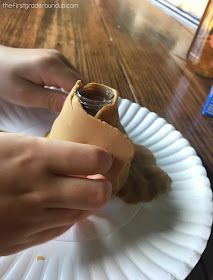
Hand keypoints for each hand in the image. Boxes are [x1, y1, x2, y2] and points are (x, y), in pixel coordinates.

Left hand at [0, 46, 83, 111]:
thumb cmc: (4, 79)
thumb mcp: (26, 95)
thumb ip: (51, 101)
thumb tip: (76, 108)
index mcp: (52, 66)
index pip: (79, 85)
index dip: (84, 102)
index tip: (83, 117)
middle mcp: (60, 58)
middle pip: (82, 81)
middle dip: (82, 98)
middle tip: (78, 116)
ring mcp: (59, 58)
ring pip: (78, 79)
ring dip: (77, 94)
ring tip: (72, 109)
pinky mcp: (56, 60)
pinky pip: (70, 76)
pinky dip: (71, 88)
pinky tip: (64, 98)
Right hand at [0, 133, 111, 254]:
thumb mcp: (8, 142)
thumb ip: (42, 147)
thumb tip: (70, 149)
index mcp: (36, 157)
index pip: (94, 159)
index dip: (105, 158)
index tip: (103, 157)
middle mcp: (42, 190)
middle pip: (99, 193)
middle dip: (104, 185)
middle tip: (97, 177)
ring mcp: (34, 218)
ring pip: (83, 213)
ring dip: (86, 201)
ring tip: (76, 190)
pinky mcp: (25, 239)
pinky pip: (62, 228)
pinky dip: (67, 216)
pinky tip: (57, 205)